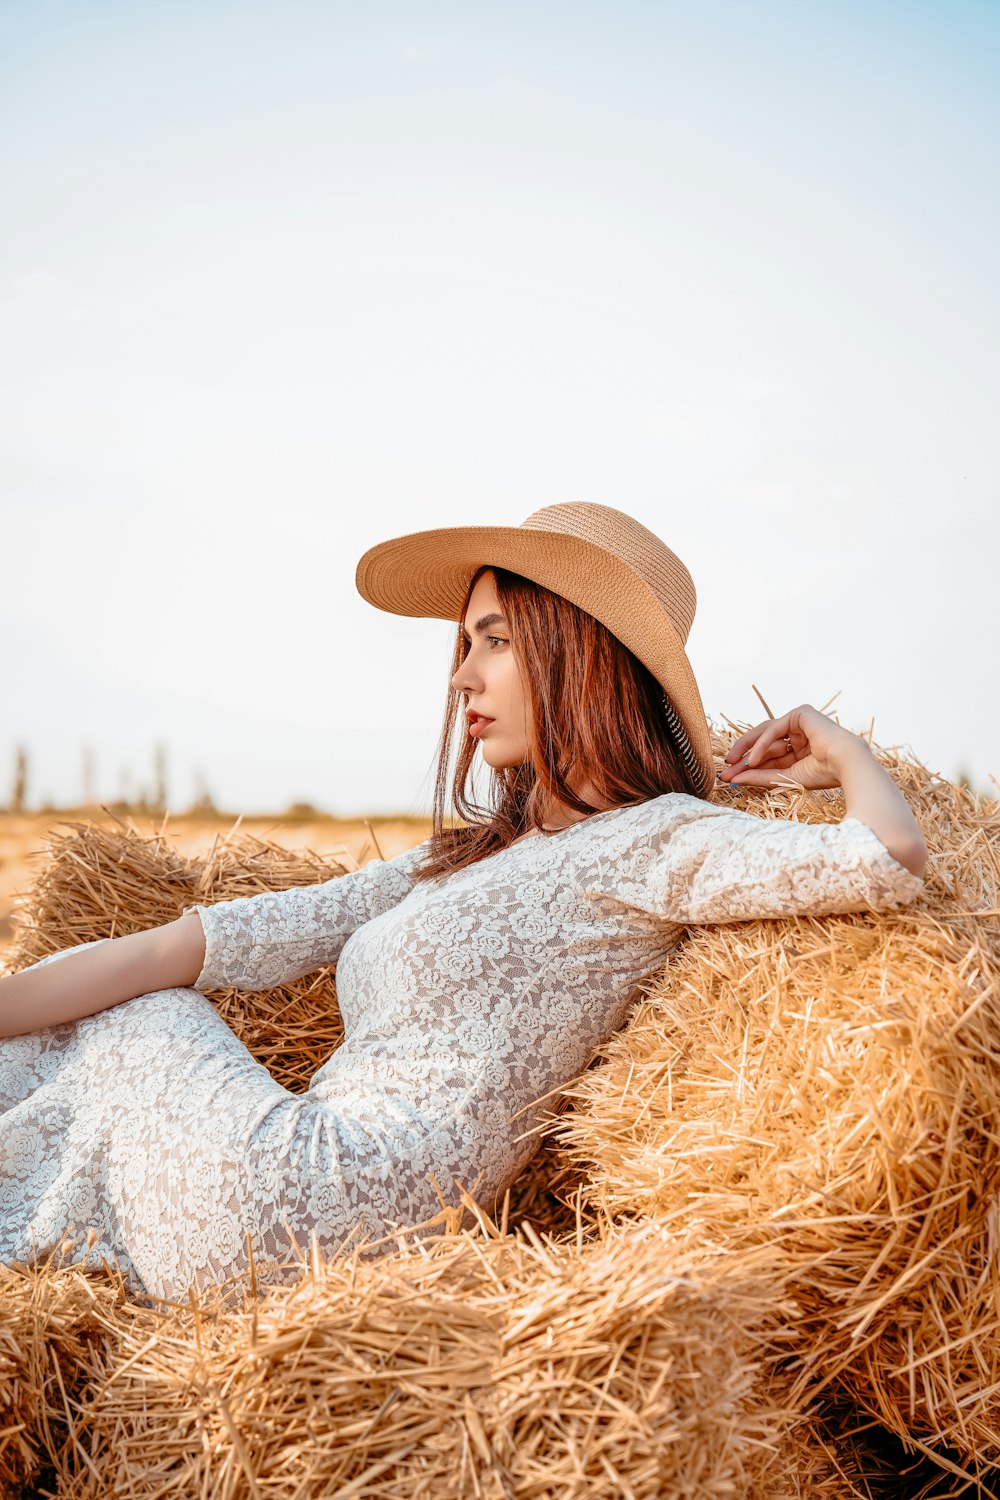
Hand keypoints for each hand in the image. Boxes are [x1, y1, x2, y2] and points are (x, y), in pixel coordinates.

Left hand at [718, 704, 868, 790]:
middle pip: (764, 744)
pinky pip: (774, 729)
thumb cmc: (823, 773)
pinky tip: (753, 759)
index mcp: (800, 751)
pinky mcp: (800, 714)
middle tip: (726, 770)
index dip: (749, 768)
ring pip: (765, 734)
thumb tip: (733, 779)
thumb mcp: (785, 777)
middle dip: (743, 757)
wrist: (846, 764)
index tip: (730, 779)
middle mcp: (800, 735)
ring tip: (733, 765)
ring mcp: (800, 723)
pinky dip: (762, 744)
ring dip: (748, 750)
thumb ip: (760, 776)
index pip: (769, 757)